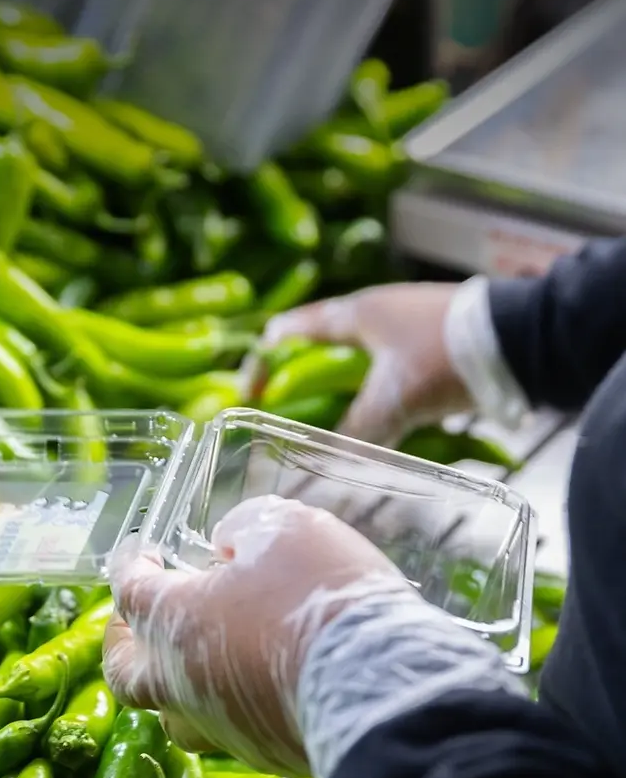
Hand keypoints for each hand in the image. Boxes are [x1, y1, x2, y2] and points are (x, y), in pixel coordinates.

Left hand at [104, 494, 417, 775]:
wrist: (377, 689)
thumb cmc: (319, 597)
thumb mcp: (283, 529)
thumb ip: (245, 529)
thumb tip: (231, 547)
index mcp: (174, 623)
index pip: (130, 591)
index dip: (131, 566)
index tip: (141, 554)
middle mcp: (183, 682)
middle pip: (126, 673)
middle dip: (124, 644)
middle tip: (136, 624)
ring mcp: (222, 727)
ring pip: (176, 714)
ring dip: (178, 684)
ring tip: (201, 657)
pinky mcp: (265, 754)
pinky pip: (232, 730)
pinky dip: (233, 703)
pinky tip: (260, 680)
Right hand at [253, 283, 471, 447]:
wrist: (523, 340)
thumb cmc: (445, 356)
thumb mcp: (395, 399)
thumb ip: (359, 431)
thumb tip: (329, 465)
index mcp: (356, 313)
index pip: (293, 330)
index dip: (267, 360)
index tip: (254, 392)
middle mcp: (377, 313)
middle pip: (323, 344)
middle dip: (303, 375)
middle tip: (286, 408)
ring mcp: (407, 327)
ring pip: (358, 358)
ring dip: (341, 385)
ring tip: (327, 420)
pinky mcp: (434, 344)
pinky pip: (388, 370)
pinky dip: (375, 391)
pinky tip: (376, 418)